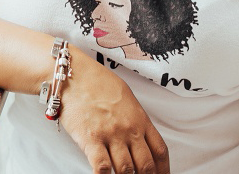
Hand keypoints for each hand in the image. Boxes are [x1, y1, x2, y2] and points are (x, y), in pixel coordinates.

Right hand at [58, 49, 169, 173]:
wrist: (74, 74)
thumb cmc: (98, 82)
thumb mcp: (126, 97)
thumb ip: (135, 118)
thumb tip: (140, 136)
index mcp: (140, 119)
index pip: (160, 151)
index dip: (163, 169)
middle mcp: (129, 129)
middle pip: (146, 165)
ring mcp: (111, 135)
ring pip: (126, 170)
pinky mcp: (91, 139)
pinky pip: (102, 167)